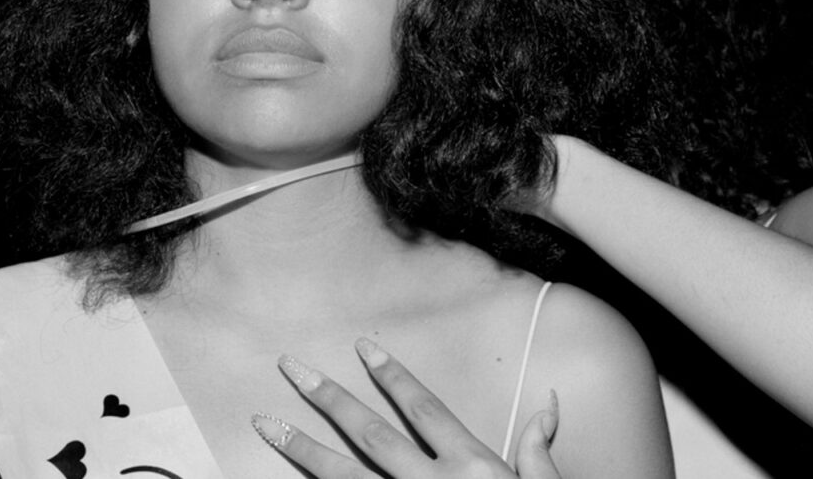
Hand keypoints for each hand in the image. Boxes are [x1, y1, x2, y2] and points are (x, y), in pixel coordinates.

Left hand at [250, 338, 560, 477]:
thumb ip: (538, 452)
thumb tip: (546, 404)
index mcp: (473, 465)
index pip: (423, 408)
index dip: (392, 375)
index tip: (362, 346)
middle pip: (370, 433)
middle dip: (328, 399)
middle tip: (291, 368)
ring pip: (343, 476)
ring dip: (301, 449)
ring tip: (265, 424)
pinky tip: (284, 477)